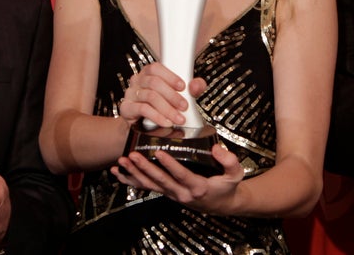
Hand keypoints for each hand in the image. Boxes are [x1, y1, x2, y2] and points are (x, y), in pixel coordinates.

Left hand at [113, 143, 243, 213]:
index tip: (159, 152)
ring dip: (134, 173)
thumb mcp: (235, 174)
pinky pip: (146, 188)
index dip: (170, 165)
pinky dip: (131, 181)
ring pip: (150, 185)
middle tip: (132, 155)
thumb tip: (217, 149)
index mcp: (198, 187)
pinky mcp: (166, 193)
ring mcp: (172, 194)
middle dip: (145, 167)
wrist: (223, 204)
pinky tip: (118, 173)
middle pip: (161, 180)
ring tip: (122, 162)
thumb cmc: (227, 186)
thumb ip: (229, 162)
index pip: (181, 175)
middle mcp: (182, 193)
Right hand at [119, 62, 206, 128]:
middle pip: (153, 82)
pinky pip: (142, 109)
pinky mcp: (126, 108)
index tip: (183, 87)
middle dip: (172, 95)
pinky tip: (166, 122)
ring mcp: (131, 94)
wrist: (141, 125)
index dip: (170, 76)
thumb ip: (192, 89)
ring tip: (178, 118)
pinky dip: (157, 116)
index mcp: (148, 73)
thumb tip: (196, 85)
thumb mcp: (179, 96)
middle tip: (184, 107)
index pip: (155, 68)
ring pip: (149, 96)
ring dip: (167, 108)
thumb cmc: (161, 106)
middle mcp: (137, 81)